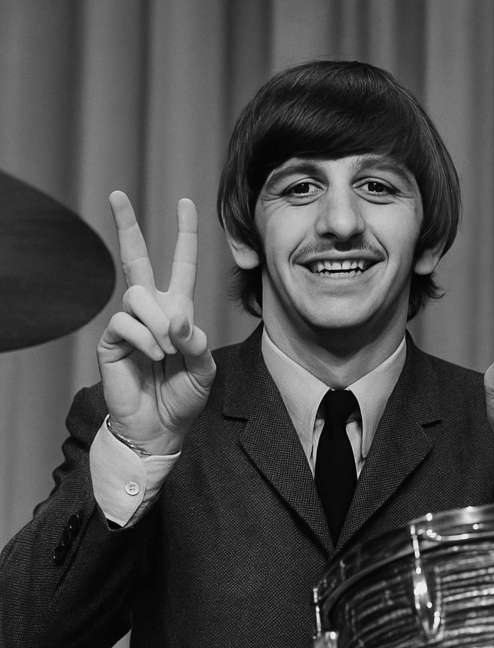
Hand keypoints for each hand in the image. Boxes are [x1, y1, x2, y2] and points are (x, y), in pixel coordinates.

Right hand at [97, 191, 215, 454]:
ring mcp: (129, 323)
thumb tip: (177, 317)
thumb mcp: (204, 370)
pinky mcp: (111, 339)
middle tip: (116, 194)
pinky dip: (146, 339)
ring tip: (165, 351)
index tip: (186, 202)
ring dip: (159, 323)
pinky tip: (152, 357)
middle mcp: (151, 311)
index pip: (181, 266)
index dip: (185, 235)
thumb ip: (196, 342)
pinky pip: (127, 322)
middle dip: (126, 225)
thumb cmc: (182, 399)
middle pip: (136, 258)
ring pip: (139, 296)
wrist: (159, 428)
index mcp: (177, 312)